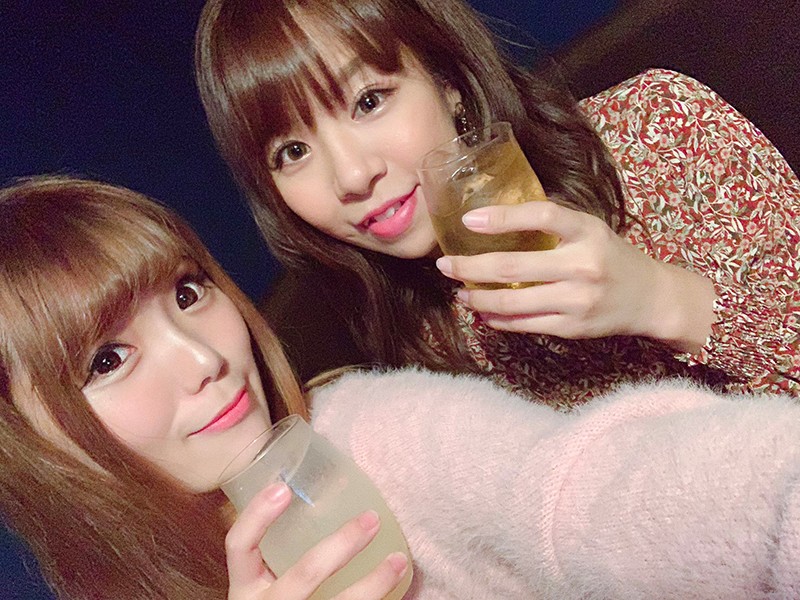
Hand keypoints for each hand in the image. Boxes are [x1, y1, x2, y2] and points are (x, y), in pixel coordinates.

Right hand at [226, 482, 408, 599]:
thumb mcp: (262, 584)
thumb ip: (276, 554)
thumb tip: (309, 495)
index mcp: (245, 587)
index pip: (239, 546)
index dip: (256, 516)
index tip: (283, 488)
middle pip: (304, 574)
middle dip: (342, 544)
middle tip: (371, 518)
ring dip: (375, 582)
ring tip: (399, 559)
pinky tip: (397, 590)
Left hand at [435, 201, 715, 353]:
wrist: (651, 298)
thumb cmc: (611, 257)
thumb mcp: (590, 230)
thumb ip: (553, 225)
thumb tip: (495, 219)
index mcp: (588, 232)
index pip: (541, 217)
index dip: (503, 217)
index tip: (468, 220)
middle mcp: (583, 266)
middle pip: (515, 267)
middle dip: (471, 267)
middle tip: (444, 265)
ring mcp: (578, 300)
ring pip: (514, 302)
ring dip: (478, 298)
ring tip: (459, 293)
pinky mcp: (573, 327)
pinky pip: (525, 324)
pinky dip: (498, 319)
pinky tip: (483, 311)